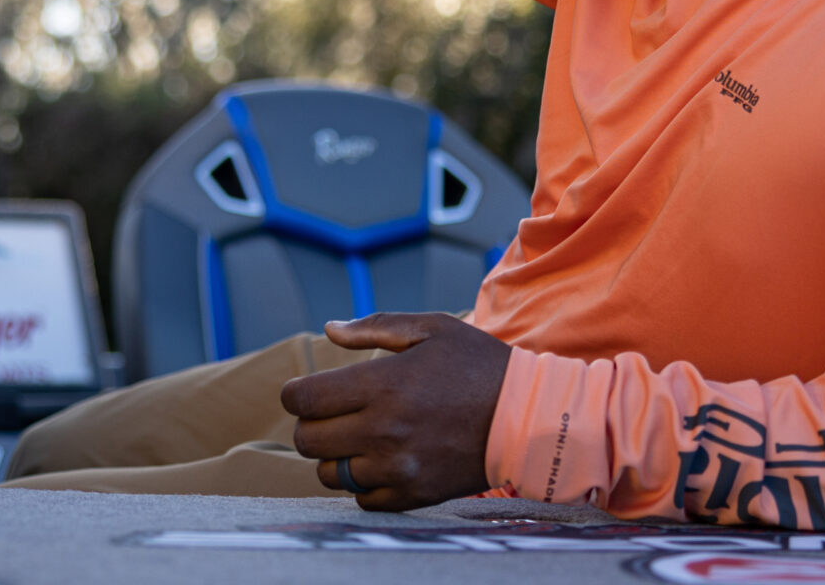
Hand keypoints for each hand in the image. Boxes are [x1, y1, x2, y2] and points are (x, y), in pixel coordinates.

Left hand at [280, 312, 512, 509]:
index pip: (302, 400)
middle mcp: (384, 430)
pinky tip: (383, 460)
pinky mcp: (413, 495)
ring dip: (335, 456)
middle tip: (334, 414)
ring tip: (360, 438)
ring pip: (329, 474)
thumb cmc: (478, 365)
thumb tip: (329, 329)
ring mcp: (397, 468)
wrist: (528, 419)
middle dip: (311, 424)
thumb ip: (374, 327)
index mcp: (383, 385)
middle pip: (306, 440)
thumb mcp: (431, 329)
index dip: (296, 394)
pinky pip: (362, 499)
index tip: (309, 391)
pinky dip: (364, 482)